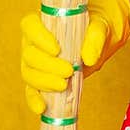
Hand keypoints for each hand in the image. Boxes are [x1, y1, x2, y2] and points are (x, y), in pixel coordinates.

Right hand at [20, 0, 129, 114]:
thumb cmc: (95, 27)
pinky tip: (41, 108)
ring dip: (44, 82)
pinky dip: (34, 100)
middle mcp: (33, 42)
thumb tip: (88, 58)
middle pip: (29, 54)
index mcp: (43, 22)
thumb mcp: (100, 27)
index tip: (56, 49)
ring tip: (64, 85)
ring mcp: (34, 63)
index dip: (39, 38)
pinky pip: (31, 91)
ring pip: (29, 73)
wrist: (97, 41)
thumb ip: (95, 38)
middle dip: (47, 66)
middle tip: (68, 71)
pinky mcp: (40, 81)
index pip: (30, 26)